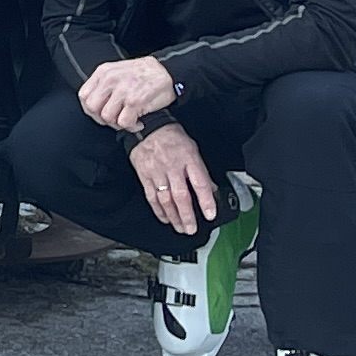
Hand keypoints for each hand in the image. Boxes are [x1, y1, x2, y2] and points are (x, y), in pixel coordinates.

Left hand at [78, 54, 178, 132]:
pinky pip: (124, 123)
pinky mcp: (135, 101)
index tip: (101, 114)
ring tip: (129, 120)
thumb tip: (96, 104)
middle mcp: (110, 80)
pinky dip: (131, 127)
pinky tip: (138, 122)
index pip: (84, 96)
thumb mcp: (118, 70)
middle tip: (115, 120)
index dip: (91, 109)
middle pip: (92, 108)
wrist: (168, 71)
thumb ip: (104, 84)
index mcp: (104, 72)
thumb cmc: (145, 73)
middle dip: (102, 119)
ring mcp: (122, 91)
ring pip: (107, 117)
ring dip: (118, 124)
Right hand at [132, 118, 220, 232]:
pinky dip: (158, 210)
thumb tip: (210, 190)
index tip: (210, 215)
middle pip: (181, 196)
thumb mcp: (192, 148)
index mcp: (188, 159)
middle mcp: (172, 167)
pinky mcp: (144, 175)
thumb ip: (201, 170)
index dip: (206, 201)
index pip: (200, 183)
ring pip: (165, 199)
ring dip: (173, 217)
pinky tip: (164, 218)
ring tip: (180, 228)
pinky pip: (151, 196)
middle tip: (192, 229)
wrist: (146, 126)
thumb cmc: (171, 136)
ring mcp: (157, 172)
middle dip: (187, 215)